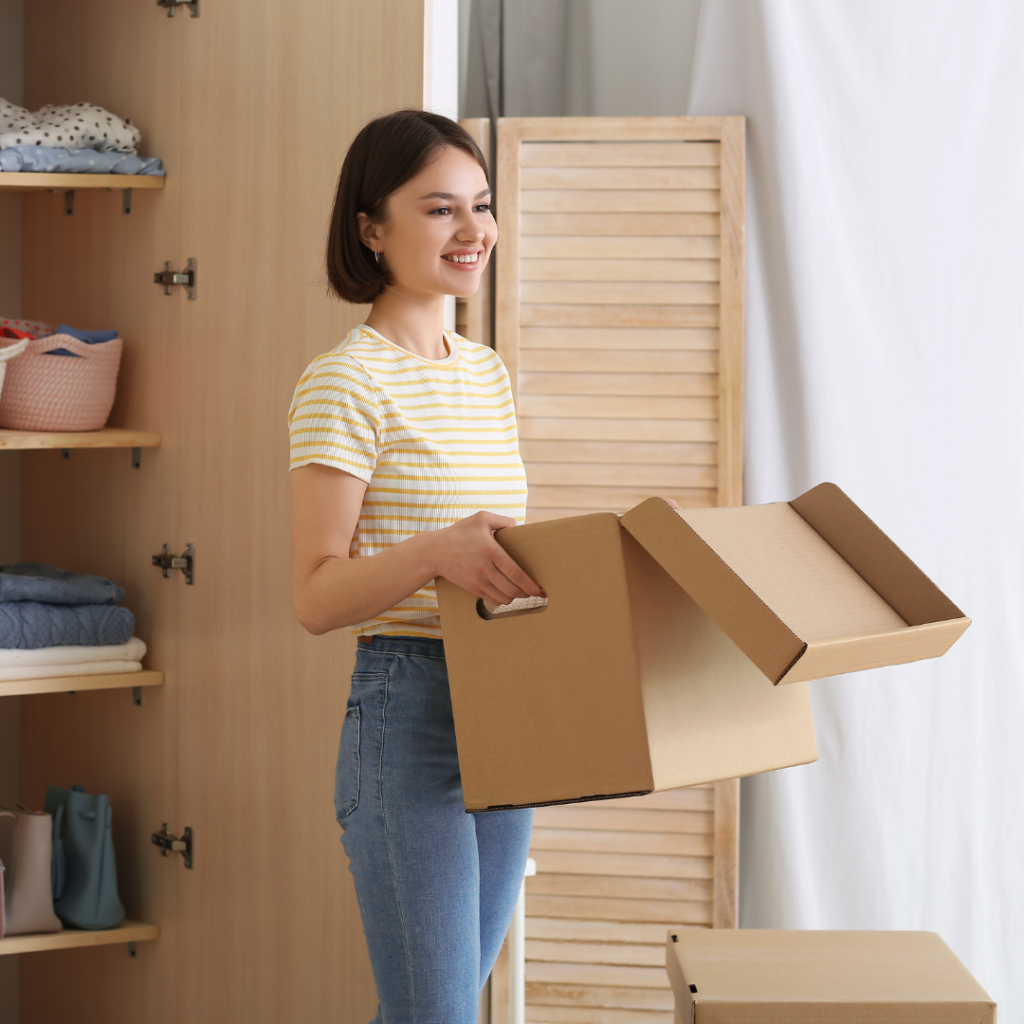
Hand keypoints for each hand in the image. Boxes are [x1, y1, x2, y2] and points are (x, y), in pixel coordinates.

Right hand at [429, 511, 544, 605]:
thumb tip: (518, 527)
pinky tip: (506, 593)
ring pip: (503, 598)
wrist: (434, 551)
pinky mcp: (472, 588)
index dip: (530, 584)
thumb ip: (502, 520)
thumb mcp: (481, 518)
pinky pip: (492, 600)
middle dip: (527, 593)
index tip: (540, 589)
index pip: (515, 573)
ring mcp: (477, 581)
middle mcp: (484, 568)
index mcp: (490, 550)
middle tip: (535, 591)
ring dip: (515, 597)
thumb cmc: (459, 533)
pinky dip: (502, 599)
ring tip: (520, 592)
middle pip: (512, 589)